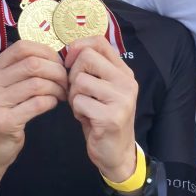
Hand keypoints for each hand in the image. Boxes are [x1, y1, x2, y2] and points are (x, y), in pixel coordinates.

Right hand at [0, 41, 66, 173]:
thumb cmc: (4, 114)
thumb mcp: (5, 88)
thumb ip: (22, 70)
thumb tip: (55, 56)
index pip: (21, 48)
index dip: (46, 52)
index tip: (58, 63)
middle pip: (32, 64)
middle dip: (56, 70)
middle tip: (65, 81)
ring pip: (37, 83)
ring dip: (56, 87)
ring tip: (61, 93)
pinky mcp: (3, 122)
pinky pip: (38, 104)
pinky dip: (51, 101)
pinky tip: (53, 104)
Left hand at [63, 36, 138, 180]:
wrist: (116, 153)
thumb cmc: (102, 117)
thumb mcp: (102, 89)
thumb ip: (93, 69)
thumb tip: (70, 49)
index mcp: (123, 72)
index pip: (99, 42)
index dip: (78, 46)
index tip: (69, 61)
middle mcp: (126, 82)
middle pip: (86, 58)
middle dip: (72, 75)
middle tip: (78, 93)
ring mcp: (121, 99)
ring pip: (80, 81)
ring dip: (74, 96)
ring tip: (84, 107)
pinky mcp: (111, 117)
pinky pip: (79, 102)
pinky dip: (77, 111)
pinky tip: (87, 119)